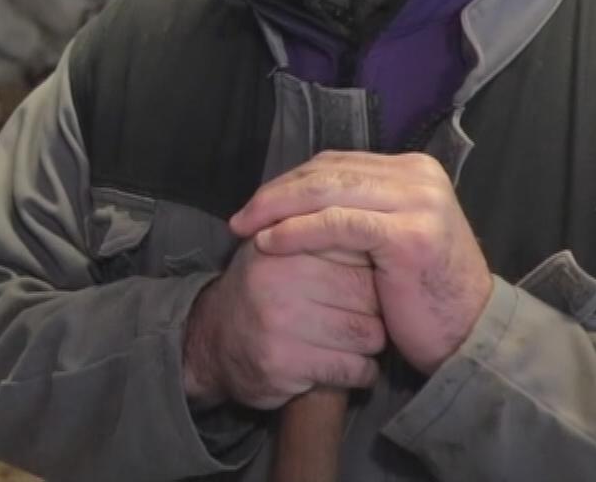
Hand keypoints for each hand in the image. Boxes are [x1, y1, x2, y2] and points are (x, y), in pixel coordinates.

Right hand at [182, 240, 384, 410]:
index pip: (358, 248)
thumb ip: (322, 230)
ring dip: (368, 344)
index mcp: (283, 242)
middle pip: (369, 293)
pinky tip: (343, 365)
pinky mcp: (283, 361)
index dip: (372, 270)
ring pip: (368, 333)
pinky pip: (353, 368)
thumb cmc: (263, 290)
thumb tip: (382, 224)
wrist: (213, 340)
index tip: (362, 282)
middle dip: (375, 309)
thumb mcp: (280, 247)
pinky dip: (359, 372)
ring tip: (348, 341)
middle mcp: (278, 276)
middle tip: (358, 315)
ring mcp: (279, 320)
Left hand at [231, 151, 493, 374]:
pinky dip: (298, 231)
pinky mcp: (410, 234)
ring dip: (277, 209)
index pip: (335, 163)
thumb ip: (355, 209)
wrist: (469, 336)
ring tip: (244, 229)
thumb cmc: (421, 294)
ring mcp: (419, 202)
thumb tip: (292, 195)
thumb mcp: (387, 237)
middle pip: (327, 172)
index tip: (254, 205)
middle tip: (239, 218)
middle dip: (276, 193)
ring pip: (327, 192)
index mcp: (413, 170)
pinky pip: (338, 224)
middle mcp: (419, 176)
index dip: (289, 181)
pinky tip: (268, 243)